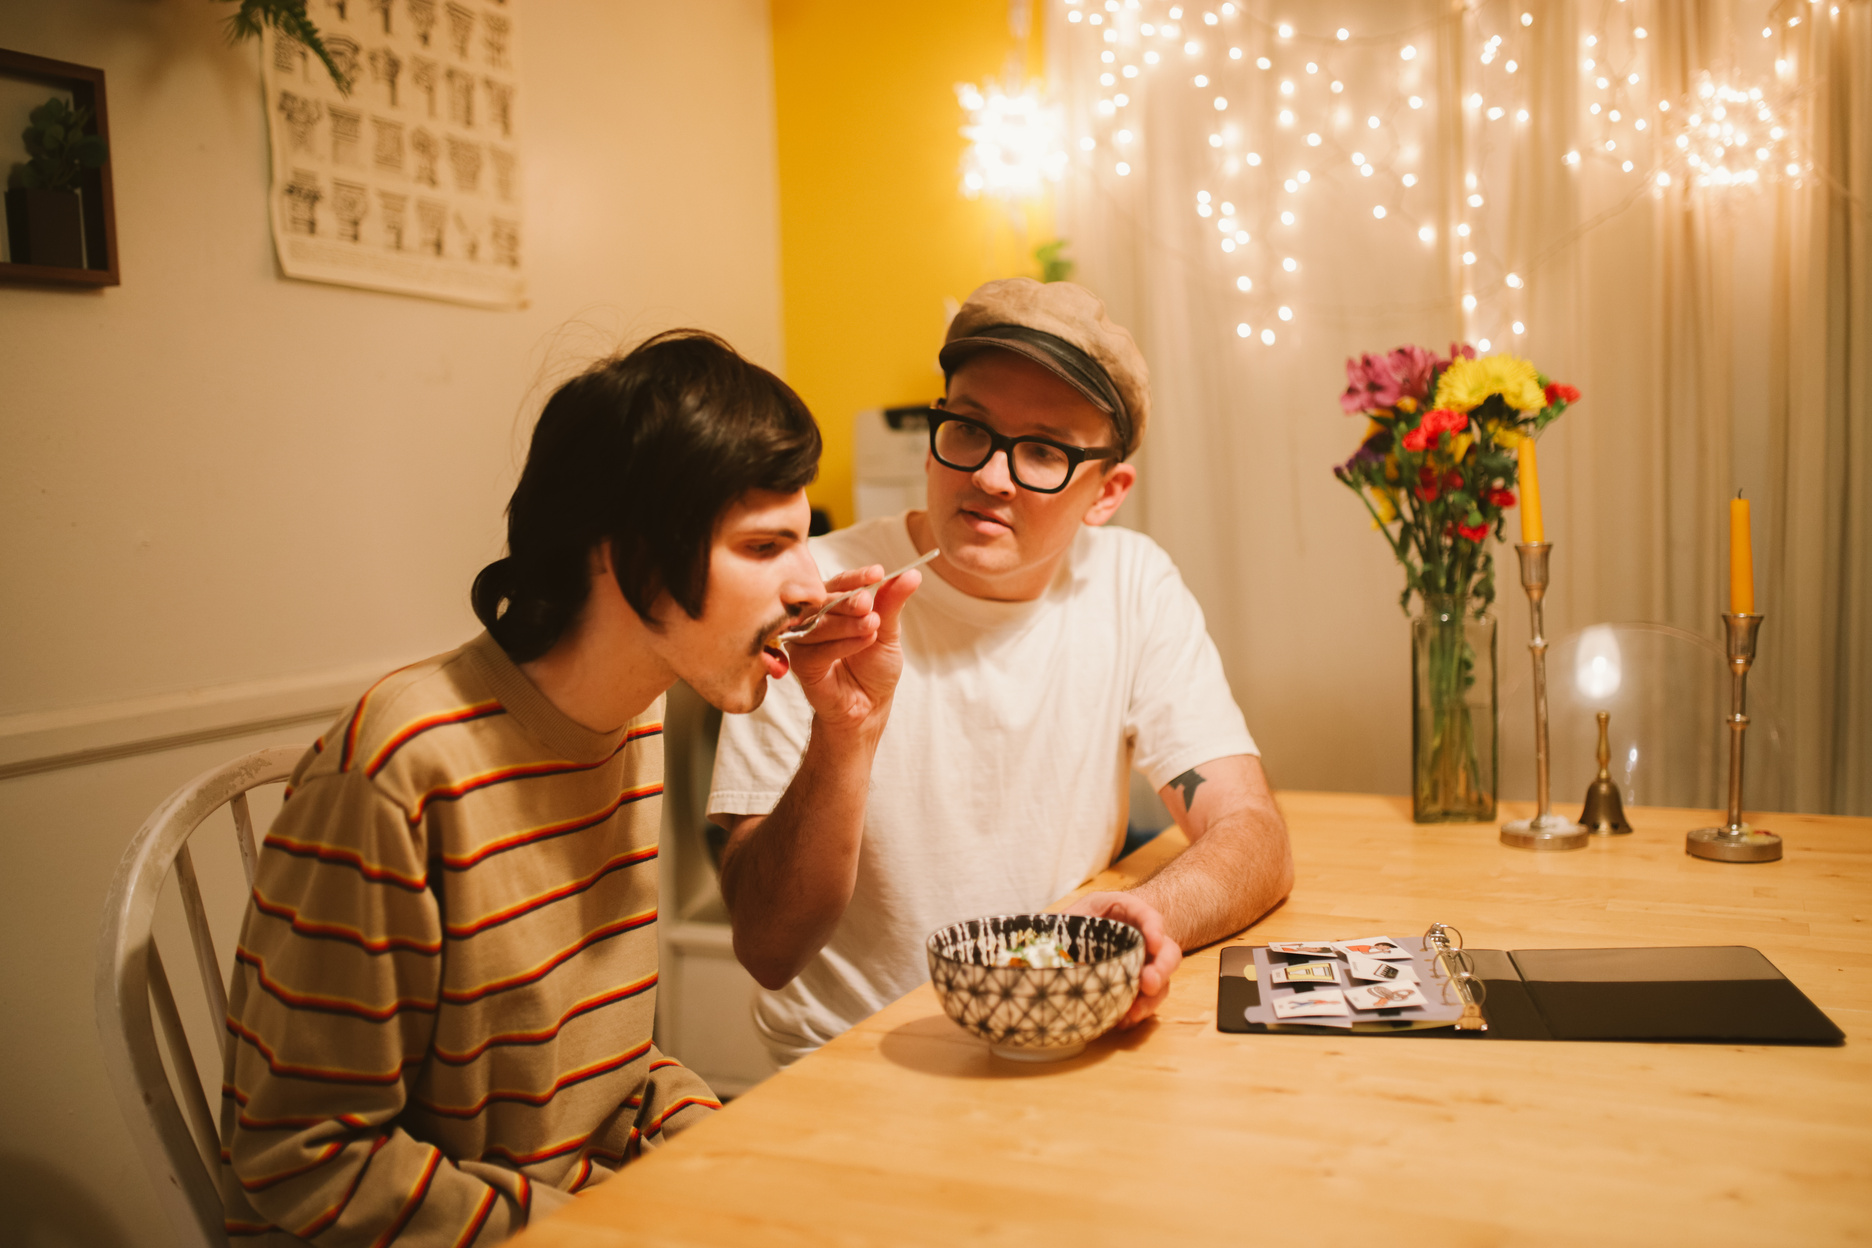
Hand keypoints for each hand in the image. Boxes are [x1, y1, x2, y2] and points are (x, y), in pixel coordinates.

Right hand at [784, 565, 919, 742]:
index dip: (856, 578)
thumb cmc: (874, 669)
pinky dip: (842, 644)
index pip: (839, 584)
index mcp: (832, 607)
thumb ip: (892, 603)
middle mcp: (814, 620)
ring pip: (819, 623)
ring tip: (873, 626)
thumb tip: (911, 575)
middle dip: (849, 600)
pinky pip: (816, 650)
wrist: (869, 707)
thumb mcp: (888, 632)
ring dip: (848, 623)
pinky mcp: (801, 664)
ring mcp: (804, 641)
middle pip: (824, 600)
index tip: (877, 573)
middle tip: (868, 604)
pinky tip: (864, 642)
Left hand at [1064, 890, 1180, 1026]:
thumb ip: (1060, 922)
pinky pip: (1147, 1002)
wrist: (1094, 939)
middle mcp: (1144, 941)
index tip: (1152, 941)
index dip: (1153, 926)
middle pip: (1167, 952)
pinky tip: (1121, 1022)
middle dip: (1160, 969)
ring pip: (1161, 982)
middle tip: (1148, 984)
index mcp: (1128, 913)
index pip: (1147, 914)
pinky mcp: (1140, 989)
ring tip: (1132, 1014)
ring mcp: (1146, 966)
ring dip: (1150, 1000)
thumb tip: (1030, 938)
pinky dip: (1137, 1013)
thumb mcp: (1073, 913)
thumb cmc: (1084, 922)